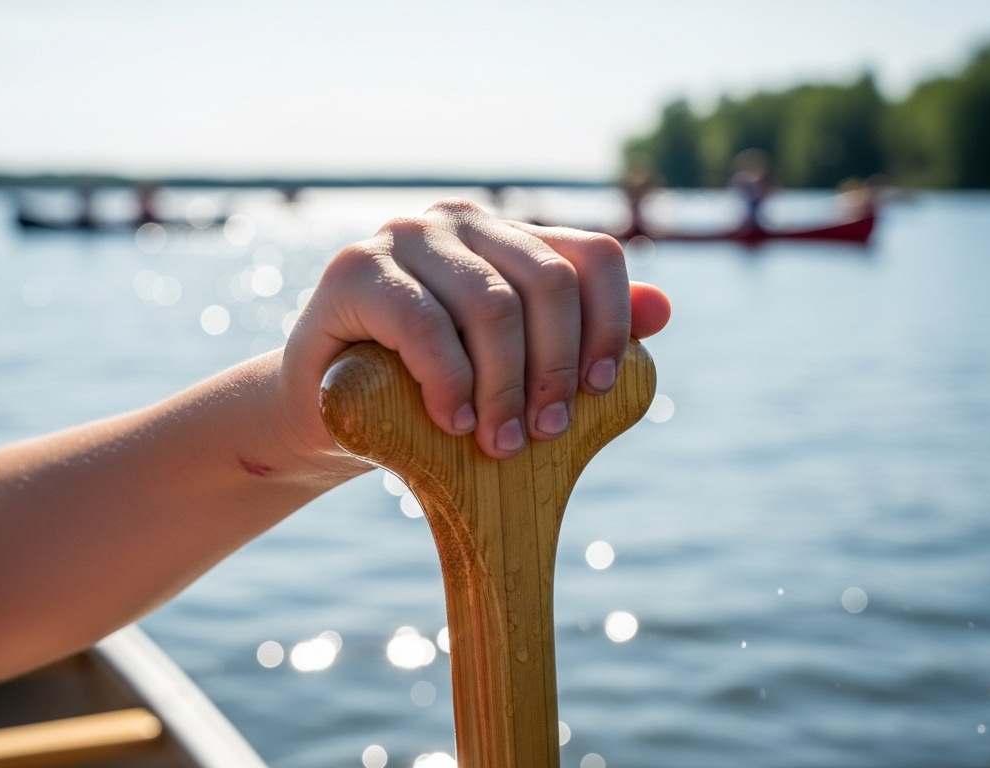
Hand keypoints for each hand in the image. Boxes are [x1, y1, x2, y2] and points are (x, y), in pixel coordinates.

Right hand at [281, 198, 670, 461]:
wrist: (324, 411)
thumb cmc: (425, 392)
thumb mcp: (510, 369)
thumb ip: (578, 337)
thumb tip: (665, 308)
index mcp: (508, 236)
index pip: (592, 256)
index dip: (611, 323)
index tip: (600, 390)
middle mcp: (461, 220)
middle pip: (548, 283)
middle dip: (556, 369)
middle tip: (544, 434)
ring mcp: (405, 236)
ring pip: (492, 305)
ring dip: (505, 386)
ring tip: (500, 444)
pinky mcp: (355, 270)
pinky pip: (425, 323)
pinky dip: (449, 381)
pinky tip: (454, 422)